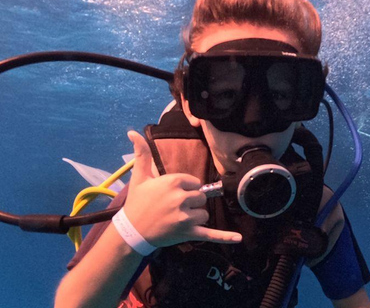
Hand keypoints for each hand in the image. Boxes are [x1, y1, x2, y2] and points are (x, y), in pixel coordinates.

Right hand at [121, 130, 242, 248]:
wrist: (131, 231)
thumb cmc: (136, 202)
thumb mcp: (139, 176)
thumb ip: (142, 153)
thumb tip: (133, 132)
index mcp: (174, 182)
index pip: (195, 182)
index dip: (185, 189)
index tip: (171, 195)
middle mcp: (181, 198)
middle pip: (201, 197)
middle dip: (191, 202)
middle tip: (173, 208)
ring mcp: (186, 217)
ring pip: (204, 213)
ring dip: (195, 216)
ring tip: (176, 220)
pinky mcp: (188, 233)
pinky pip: (210, 234)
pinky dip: (225, 237)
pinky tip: (238, 238)